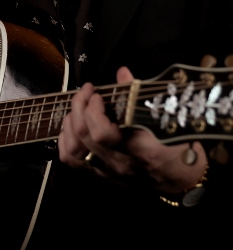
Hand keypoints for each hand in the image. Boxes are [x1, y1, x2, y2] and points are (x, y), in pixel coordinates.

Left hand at [58, 66, 207, 192]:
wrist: (183, 177)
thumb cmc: (179, 145)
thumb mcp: (167, 118)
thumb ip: (140, 96)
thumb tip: (122, 73)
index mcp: (139, 150)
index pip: (101, 133)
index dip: (92, 109)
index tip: (97, 93)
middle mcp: (120, 163)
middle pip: (84, 136)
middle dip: (78, 107)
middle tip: (86, 92)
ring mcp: (109, 172)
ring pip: (73, 151)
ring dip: (70, 124)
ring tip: (78, 108)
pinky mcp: (103, 175)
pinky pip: (73, 161)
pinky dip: (66, 141)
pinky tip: (73, 126)